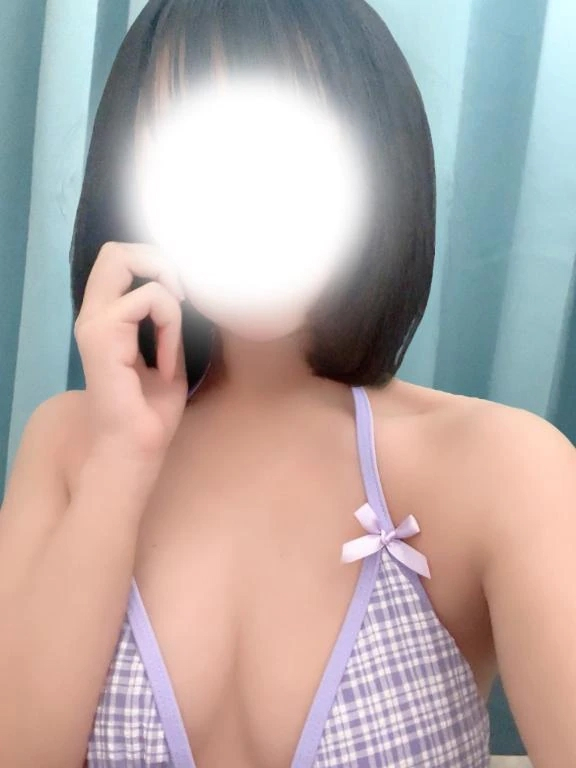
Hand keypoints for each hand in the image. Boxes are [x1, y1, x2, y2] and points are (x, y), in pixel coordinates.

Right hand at [73, 242, 188, 457]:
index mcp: (107, 319)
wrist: (136, 448)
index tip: (181, 301)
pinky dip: (170, 326)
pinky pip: (148, 301)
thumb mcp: (169, 357)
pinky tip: (167, 363)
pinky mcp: (101, 335)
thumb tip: (184, 295)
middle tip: (181, 295)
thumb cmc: (150, 413)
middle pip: (115, 251)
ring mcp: (93, 323)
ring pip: (126, 263)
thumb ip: (170, 325)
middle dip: (158, 260)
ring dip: (168, 296)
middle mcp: (94, 315)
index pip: (120, 263)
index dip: (155, 265)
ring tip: (174, 340)